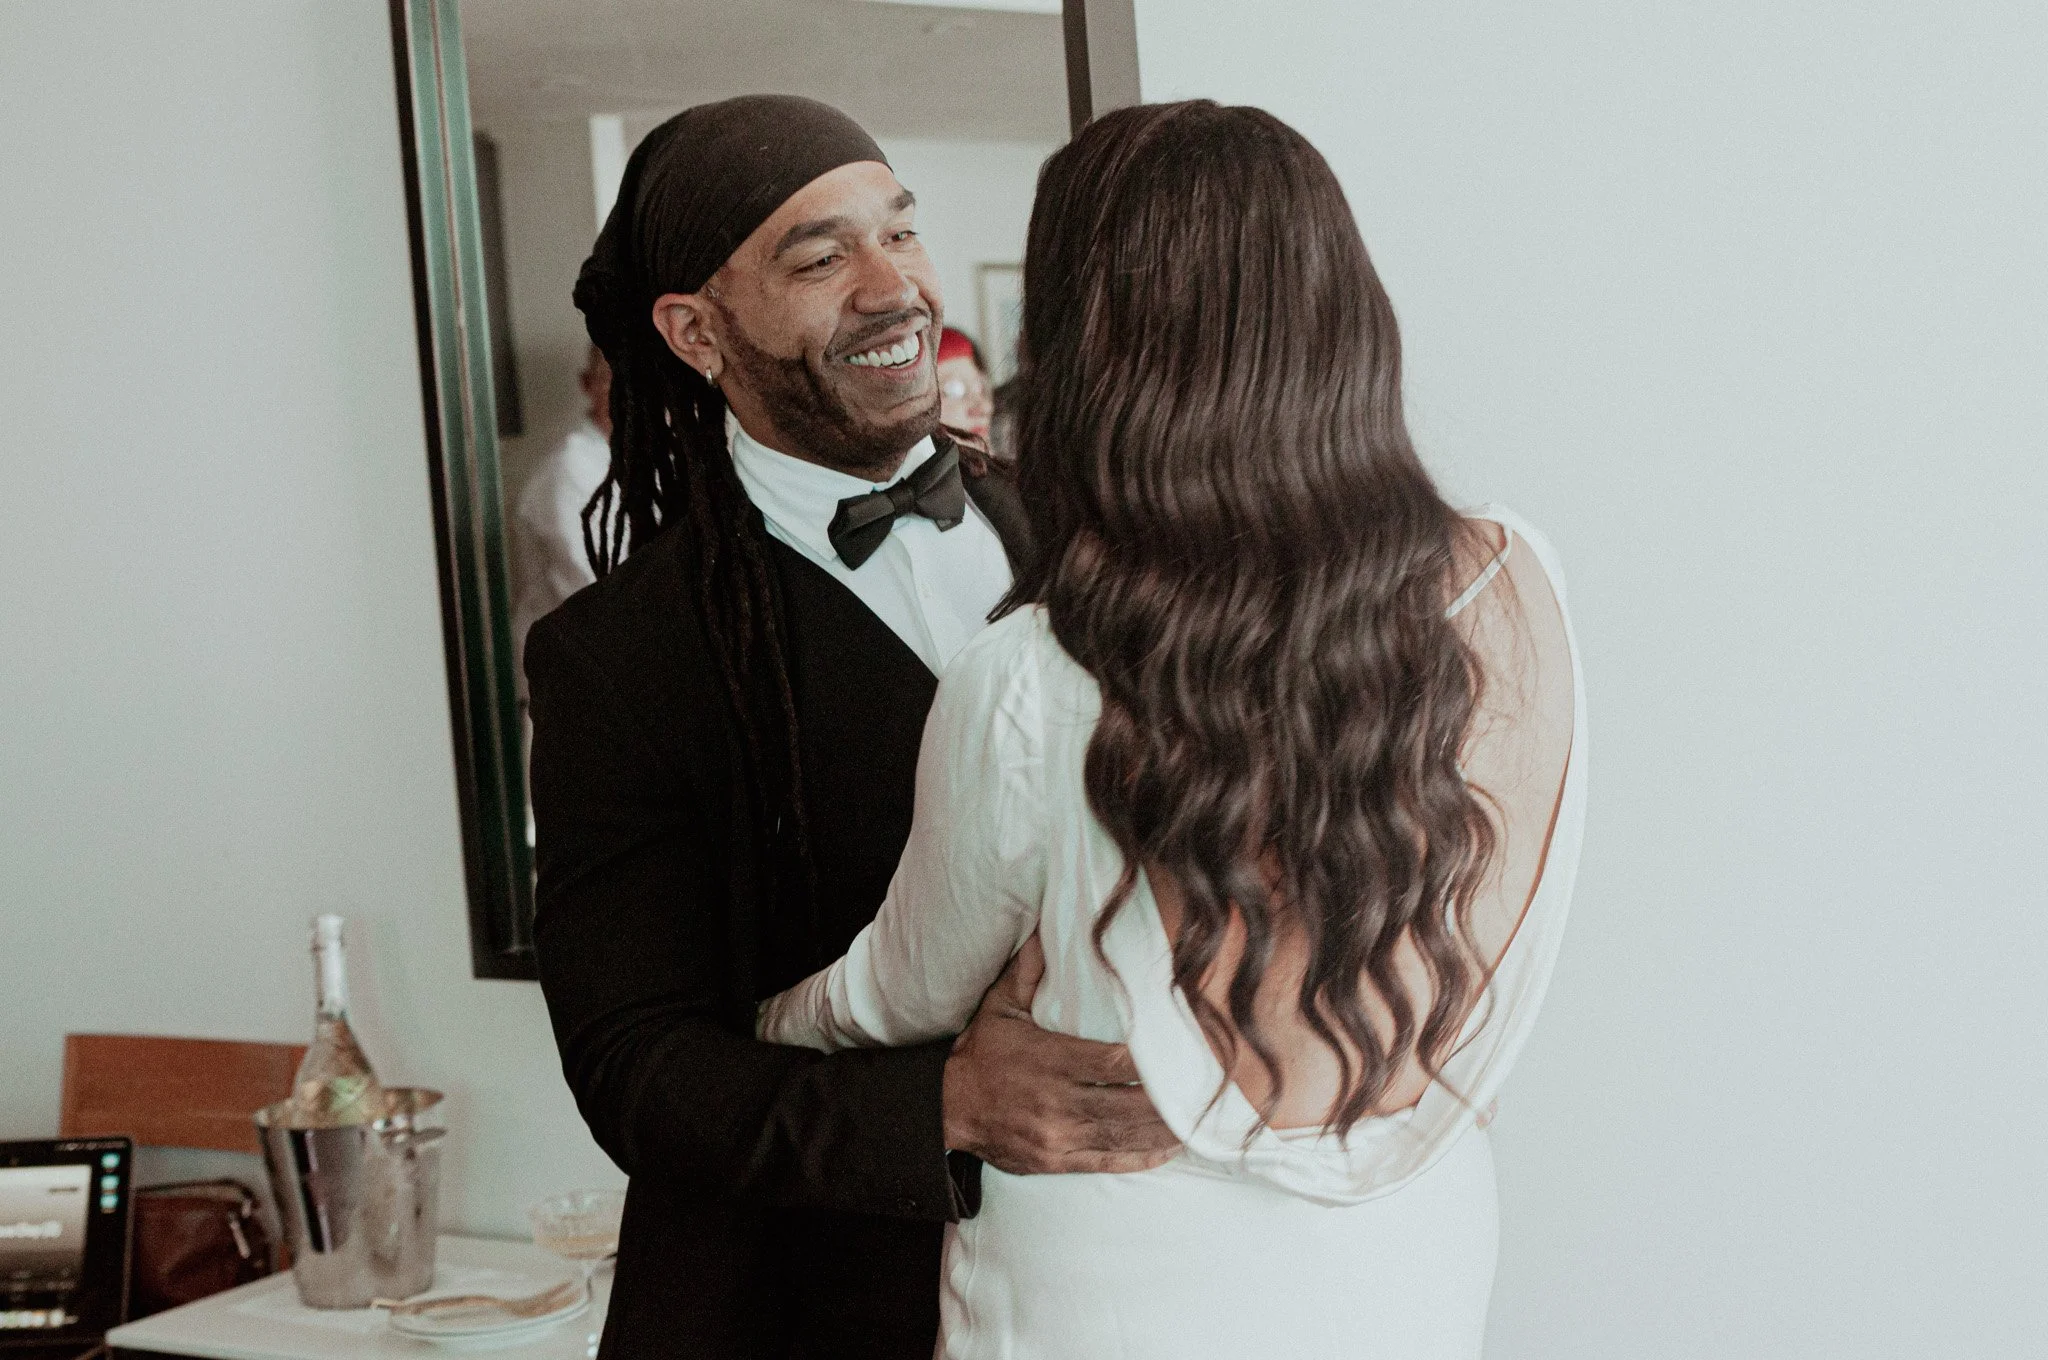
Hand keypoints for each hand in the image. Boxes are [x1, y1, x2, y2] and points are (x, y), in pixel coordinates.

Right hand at [942, 933, 1179, 1174]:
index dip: (1149, 1062)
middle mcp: (1057, 1101)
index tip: (1180, 1054)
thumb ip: (1029, 970)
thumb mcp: (999, 1005)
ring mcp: (1058, 1136)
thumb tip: (1050, 929)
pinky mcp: (1056, 1161)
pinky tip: (1169, 1150)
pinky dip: (1142, 1158)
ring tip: (1199, 1121)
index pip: (1113, 1062)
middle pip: (1127, 1104)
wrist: (946, 1107)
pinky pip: (1107, 1162)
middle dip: (1169, 1101)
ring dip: (1164, 1131)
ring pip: (1123, 1135)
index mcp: (1049, 1060)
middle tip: (1206, 1091)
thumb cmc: (980, 1052)